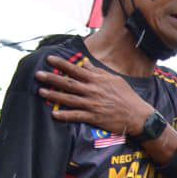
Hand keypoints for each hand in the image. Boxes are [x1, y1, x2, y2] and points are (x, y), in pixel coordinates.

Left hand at [36, 54, 153, 135]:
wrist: (138, 116)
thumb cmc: (128, 96)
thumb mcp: (115, 79)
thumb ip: (98, 72)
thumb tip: (85, 64)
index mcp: (97, 81)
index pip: (76, 70)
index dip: (62, 64)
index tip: (49, 59)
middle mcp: (93, 91)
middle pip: (68, 83)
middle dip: (52, 78)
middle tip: (38, 74)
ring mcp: (92, 105)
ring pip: (69, 99)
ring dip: (54, 95)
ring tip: (41, 91)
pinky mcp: (94, 117)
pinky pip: (76, 116)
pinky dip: (65, 115)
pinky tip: (54, 114)